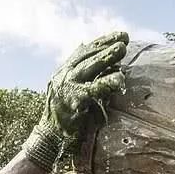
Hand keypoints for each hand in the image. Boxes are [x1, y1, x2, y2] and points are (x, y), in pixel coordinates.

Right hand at [24, 32, 128, 169]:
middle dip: (107, 45)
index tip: (118, 35)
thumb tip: (105, 65)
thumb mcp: (71, 91)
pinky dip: (107, 82)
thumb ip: (84, 78)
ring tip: (122, 49)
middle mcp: (63, 76)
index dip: (101, 41)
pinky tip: (118, 79)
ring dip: (107, 56)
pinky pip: (93, 88)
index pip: (83, 51)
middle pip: (87, 55)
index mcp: (63, 72)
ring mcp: (67, 87)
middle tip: (125, 38)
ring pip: (89, 66)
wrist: (49, 137)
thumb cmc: (65, 117)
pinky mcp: (73, 100)